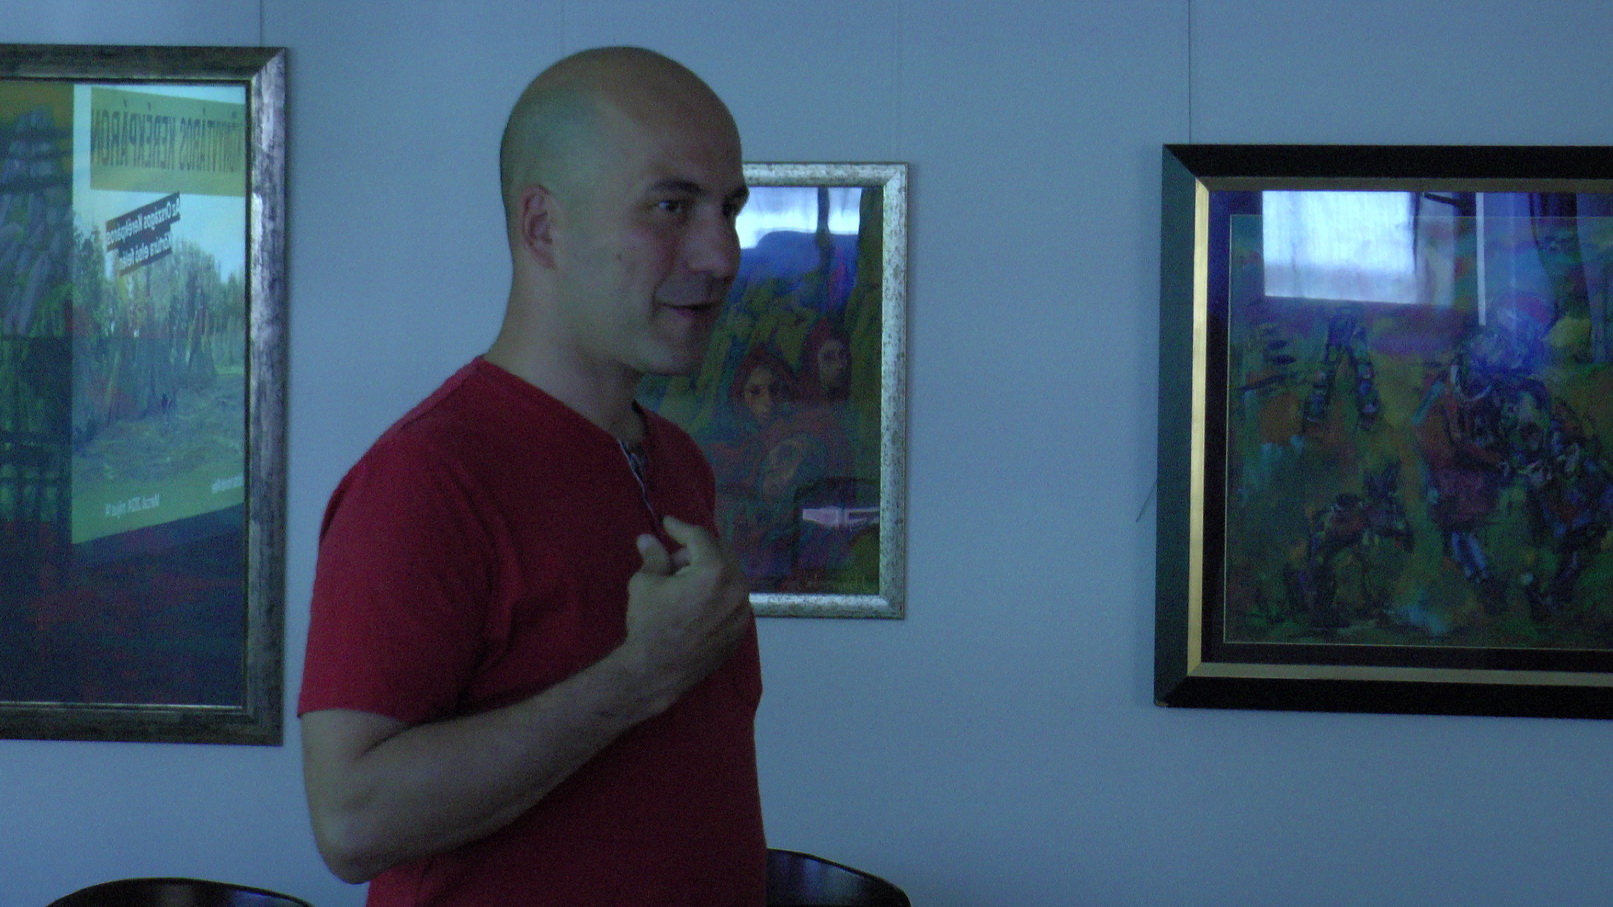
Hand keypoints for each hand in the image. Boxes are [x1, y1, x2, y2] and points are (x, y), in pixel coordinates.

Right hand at [623, 516, 751, 709]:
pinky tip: (695, 603)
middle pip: (719, 554)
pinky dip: (717, 594)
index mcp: (715, 571)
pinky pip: (732, 600)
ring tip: (681, 584)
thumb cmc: (650, 624)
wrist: (656, 672)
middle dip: (695, 551)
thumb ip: (654, 556)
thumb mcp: (645, 583)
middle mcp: (737, 588)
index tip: (667, 523)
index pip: (700, 537)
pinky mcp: (741, 630)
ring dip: (708, 572)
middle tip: (672, 559)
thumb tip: (647, 538)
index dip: (680, 527)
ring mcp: (743, 612)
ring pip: (729, 577)